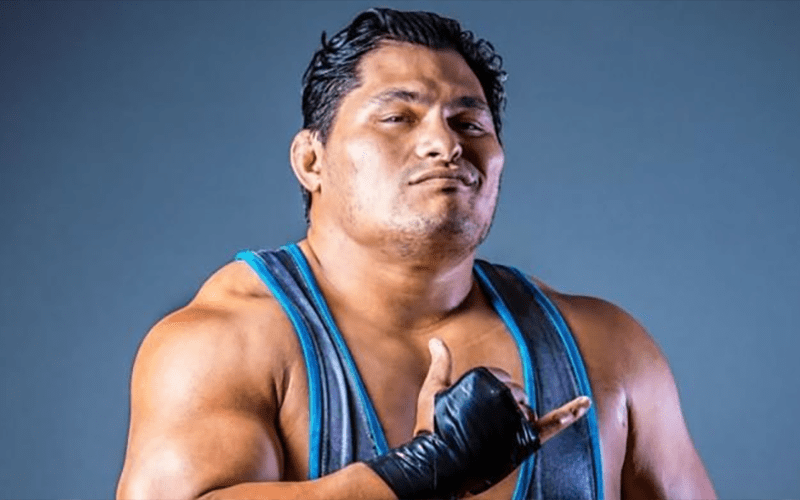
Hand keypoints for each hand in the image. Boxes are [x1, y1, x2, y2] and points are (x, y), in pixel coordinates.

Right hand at [365, 338, 591, 499]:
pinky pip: (553, 425)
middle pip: (515, 395)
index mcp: (488, 382)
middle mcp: (506, 399)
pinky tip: (585, 404)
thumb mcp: (433, 390)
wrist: (437, 466)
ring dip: (516, 420)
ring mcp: (517, 421)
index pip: (500, 379)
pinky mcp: (525, 441)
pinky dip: (570, 413)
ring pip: (527, 411)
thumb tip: (435, 340)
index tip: (470, 410)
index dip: (487, 394)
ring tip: (492, 436)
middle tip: (478, 425)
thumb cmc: (432, 427)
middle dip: (502, 407)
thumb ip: (441, 363)